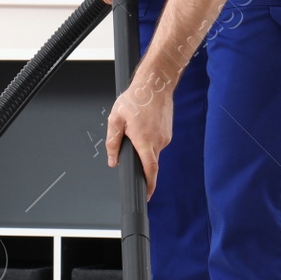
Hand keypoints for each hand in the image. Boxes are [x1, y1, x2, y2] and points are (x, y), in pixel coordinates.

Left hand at [105, 72, 174, 198]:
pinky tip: (144, 126)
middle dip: (141, 161)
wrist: (155, 83)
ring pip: (153, 152)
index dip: (149, 185)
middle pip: (150, 162)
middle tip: (132, 144)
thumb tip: (112, 160)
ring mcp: (165, 137)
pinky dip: (149, 140)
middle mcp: (158, 141)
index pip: (150, 170)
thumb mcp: (116, 119)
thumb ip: (112, 142)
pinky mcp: (168, 133)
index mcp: (144, 140)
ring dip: (144, 147)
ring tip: (136, 128)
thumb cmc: (136, 98)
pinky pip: (157, 143)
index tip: (147, 195)